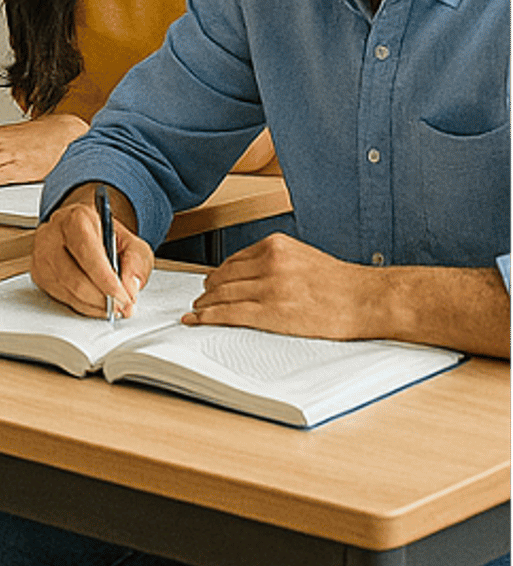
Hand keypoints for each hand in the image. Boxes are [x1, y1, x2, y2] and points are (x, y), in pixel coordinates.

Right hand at [31, 193, 150, 320]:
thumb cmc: (107, 237)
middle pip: (74, 277)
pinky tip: (95, 302)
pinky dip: (83, 306)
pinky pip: (60, 298)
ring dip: (94, 305)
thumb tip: (129, 287)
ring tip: (112, 306)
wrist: (85, 232)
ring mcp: (41, 253)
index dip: (105, 279)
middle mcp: (52, 233)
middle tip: (123, 306)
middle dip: (103, 298)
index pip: (86, 251)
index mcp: (76, 218)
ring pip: (67, 291)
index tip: (123, 297)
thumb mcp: (132, 244)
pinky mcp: (38, 272)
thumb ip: (136, 263)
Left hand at [187, 234, 374, 338]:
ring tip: (199, 310)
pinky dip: (209, 316)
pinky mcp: (273, 312)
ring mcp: (269, 287)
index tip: (211, 281)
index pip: (234, 260)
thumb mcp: (303, 257)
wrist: (368, 299)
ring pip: (223, 294)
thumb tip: (252, 274)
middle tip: (201, 298)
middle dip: (209, 289)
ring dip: (205, 304)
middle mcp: (268, 262)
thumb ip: (276, 260)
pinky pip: (230, 313)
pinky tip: (198, 319)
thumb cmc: (342, 283)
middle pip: (224, 276)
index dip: (219, 274)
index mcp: (274, 246)